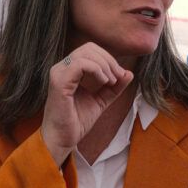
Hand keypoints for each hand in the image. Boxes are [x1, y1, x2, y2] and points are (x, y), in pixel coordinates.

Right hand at [41, 42, 133, 165]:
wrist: (63, 140)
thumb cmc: (77, 121)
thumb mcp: (101, 100)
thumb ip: (114, 87)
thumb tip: (129, 73)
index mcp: (69, 70)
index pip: (91, 50)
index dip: (108, 59)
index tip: (119, 76)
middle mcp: (62, 67)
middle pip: (89, 47)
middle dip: (109, 60)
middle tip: (117, 78)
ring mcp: (59, 73)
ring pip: (86, 53)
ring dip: (105, 65)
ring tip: (110, 81)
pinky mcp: (58, 81)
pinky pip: (80, 64)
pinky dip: (96, 70)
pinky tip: (103, 82)